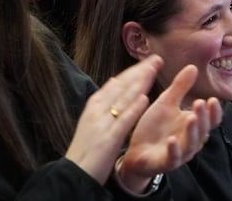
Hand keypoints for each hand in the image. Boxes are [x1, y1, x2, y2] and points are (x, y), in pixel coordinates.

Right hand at [65, 55, 163, 183]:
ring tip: (154, 69)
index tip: (148, 61)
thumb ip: (103, 102)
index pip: (117, 82)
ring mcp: (102, 123)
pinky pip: (123, 120)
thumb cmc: (86, 148)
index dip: (134, 71)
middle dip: (140, 71)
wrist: (74, 173)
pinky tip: (145, 99)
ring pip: (124, 98)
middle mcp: (97, 109)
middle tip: (157, 59)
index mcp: (94, 104)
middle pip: (122, 85)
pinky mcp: (108, 138)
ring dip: (140, 82)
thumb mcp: (92, 119)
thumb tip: (113, 81)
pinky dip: (133, 108)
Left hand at [117, 64, 222, 193]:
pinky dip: (174, 149)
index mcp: (193, 125)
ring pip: (191, 144)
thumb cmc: (154, 127)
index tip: (213, 99)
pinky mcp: (166, 162)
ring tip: (191, 117)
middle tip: (200, 103)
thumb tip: (193, 67)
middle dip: (203, 116)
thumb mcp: (167, 102)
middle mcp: (191, 140)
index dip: (214, 111)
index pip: (211, 119)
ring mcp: (180, 153)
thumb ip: (180, 87)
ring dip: (192, 131)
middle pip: (203, 129)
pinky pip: (173, 158)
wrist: (135, 150)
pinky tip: (172, 140)